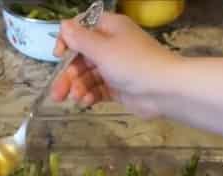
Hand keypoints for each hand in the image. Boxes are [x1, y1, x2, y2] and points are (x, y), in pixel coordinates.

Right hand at [51, 12, 180, 116]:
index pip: (81, 29)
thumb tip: (63, 26)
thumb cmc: (134, 64)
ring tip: (76, 99)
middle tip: (57, 93)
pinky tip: (86, 102)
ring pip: (87, 76)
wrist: (165, 90)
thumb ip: (80, 39)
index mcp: (109, 28)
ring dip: (78, 87)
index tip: (59, 55)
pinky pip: (97, 89)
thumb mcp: (103, 49)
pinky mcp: (118, 87)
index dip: (67, 41)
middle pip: (80, 57)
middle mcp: (111, 45)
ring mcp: (115, 68)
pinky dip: (90, 95)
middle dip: (68, 74)